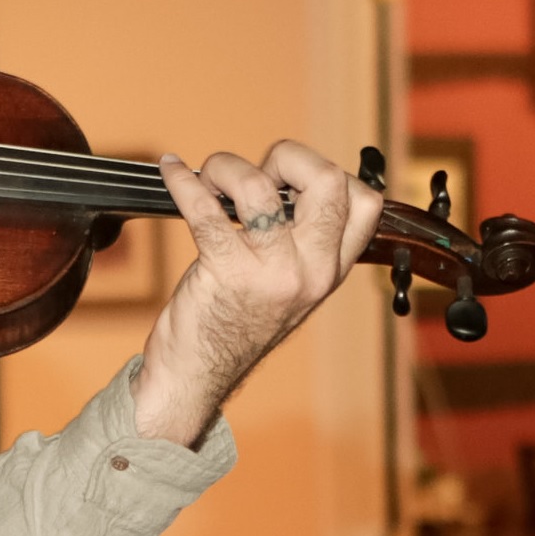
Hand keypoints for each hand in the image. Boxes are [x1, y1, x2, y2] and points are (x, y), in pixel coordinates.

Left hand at [136, 140, 383, 445]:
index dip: (327, 172)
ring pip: (260, 188)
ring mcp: (272, 273)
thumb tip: (279, 181)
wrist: (195, 377)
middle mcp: (312, 271)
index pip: (364, 203)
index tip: (286, 178)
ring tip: (207, 178)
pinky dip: (182, 182)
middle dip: (286, 157)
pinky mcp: (227, 273)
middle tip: (252, 174)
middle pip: (327, 182)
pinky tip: (170, 172)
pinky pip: (206, 210)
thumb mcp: (286, 286)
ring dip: (226, 167)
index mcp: (331, 270)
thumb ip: (298, 243)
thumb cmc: (231, 324)